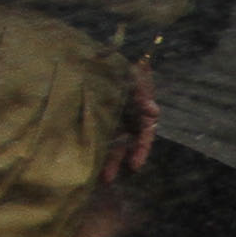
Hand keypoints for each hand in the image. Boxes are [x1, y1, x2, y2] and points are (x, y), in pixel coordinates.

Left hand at [98, 55, 158, 188]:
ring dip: (102, 159)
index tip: (134, 165)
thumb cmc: (123, 68)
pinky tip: (81, 157)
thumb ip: (143, 95)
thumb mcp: (135, 78)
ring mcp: (109, 120)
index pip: (143, 135)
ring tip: (93, 176)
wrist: (100, 57)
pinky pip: (93, 135)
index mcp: (138, 113)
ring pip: (107, 143)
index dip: (140, 150)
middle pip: (123, 145)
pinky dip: (90, 146)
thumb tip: (154, 113)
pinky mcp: (92, 119)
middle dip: (115, 162)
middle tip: (107, 179)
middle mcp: (125, 120)